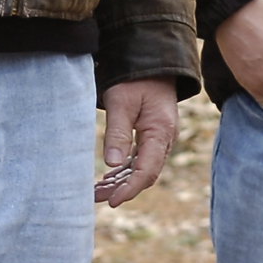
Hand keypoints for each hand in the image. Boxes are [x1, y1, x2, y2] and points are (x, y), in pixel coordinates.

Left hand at [97, 76, 177, 206]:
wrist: (152, 61)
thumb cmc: (135, 78)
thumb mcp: (121, 102)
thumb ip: (118, 132)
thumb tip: (112, 164)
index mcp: (160, 132)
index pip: (147, 171)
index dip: (130, 189)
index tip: (112, 201)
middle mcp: (165, 139)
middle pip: (145, 174)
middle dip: (122, 189)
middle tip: (97, 198)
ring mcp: (161, 137)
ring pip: (143, 168)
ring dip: (122, 181)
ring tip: (97, 192)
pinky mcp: (153, 134)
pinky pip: (141, 158)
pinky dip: (125, 169)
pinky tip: (109, 177)